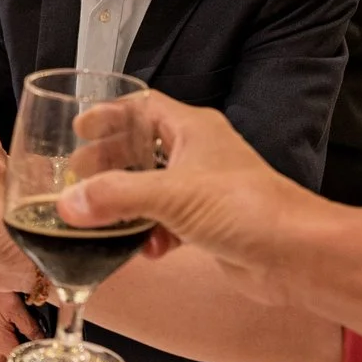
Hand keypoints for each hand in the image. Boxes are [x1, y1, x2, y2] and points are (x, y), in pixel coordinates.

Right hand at [58, 93, 339, 307]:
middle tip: (77, 177)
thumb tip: (68, 203)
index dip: (109, 114)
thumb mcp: (171, 195)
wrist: (293, 254)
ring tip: (98, 216)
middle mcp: (198, 153)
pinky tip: (146, 251)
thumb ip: (116, 197)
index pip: (142, 107)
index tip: (77, 130)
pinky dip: (151, 234)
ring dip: (125, 203)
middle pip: (141, 148)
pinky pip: (167, 222)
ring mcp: (204, 189)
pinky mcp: (208, 224)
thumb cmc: (244, 208)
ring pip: (152, 189)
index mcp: (192, 129)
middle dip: (108, 164)